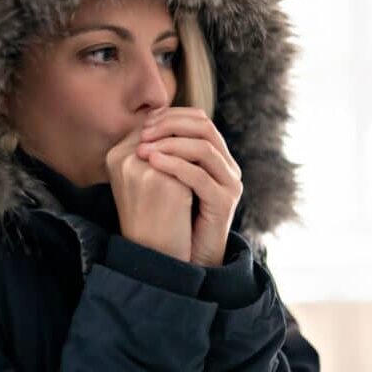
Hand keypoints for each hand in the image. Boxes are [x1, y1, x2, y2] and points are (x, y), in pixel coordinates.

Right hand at [105, 121, 194, 261]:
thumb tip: (168, 122)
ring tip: (208, 146)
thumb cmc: (148, 216)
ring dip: (194, 139)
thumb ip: (150, 152)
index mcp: (114, 156)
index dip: (171, 123)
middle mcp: (123, 158)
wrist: (153, 253)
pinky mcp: (162, 180)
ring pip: (176, 137)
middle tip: (204, 128)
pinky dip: (199, 157)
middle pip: (162, 126)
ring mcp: (141, 167)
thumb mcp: (142, 180)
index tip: (191, 126)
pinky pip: (187, 157)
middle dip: (185, 125)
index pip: (147, 125)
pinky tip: (210, 164)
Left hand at [136, 107, 243, 266]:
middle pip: (204, 128)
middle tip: (143, 133)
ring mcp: (229, 183)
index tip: (144, 122)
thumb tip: (142, 121)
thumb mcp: (164, 176)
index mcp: (216, 155)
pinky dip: (174, 165)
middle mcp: (227, 165)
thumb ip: (161, 151)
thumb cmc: (169, 215)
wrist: (184, 255)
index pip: (199, 120)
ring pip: (204, 149)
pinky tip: (153, 163)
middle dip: (171, 125)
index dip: (172, 116)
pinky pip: (200, 176)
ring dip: (170, 143)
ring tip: (142, 149)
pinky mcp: (224, 202)